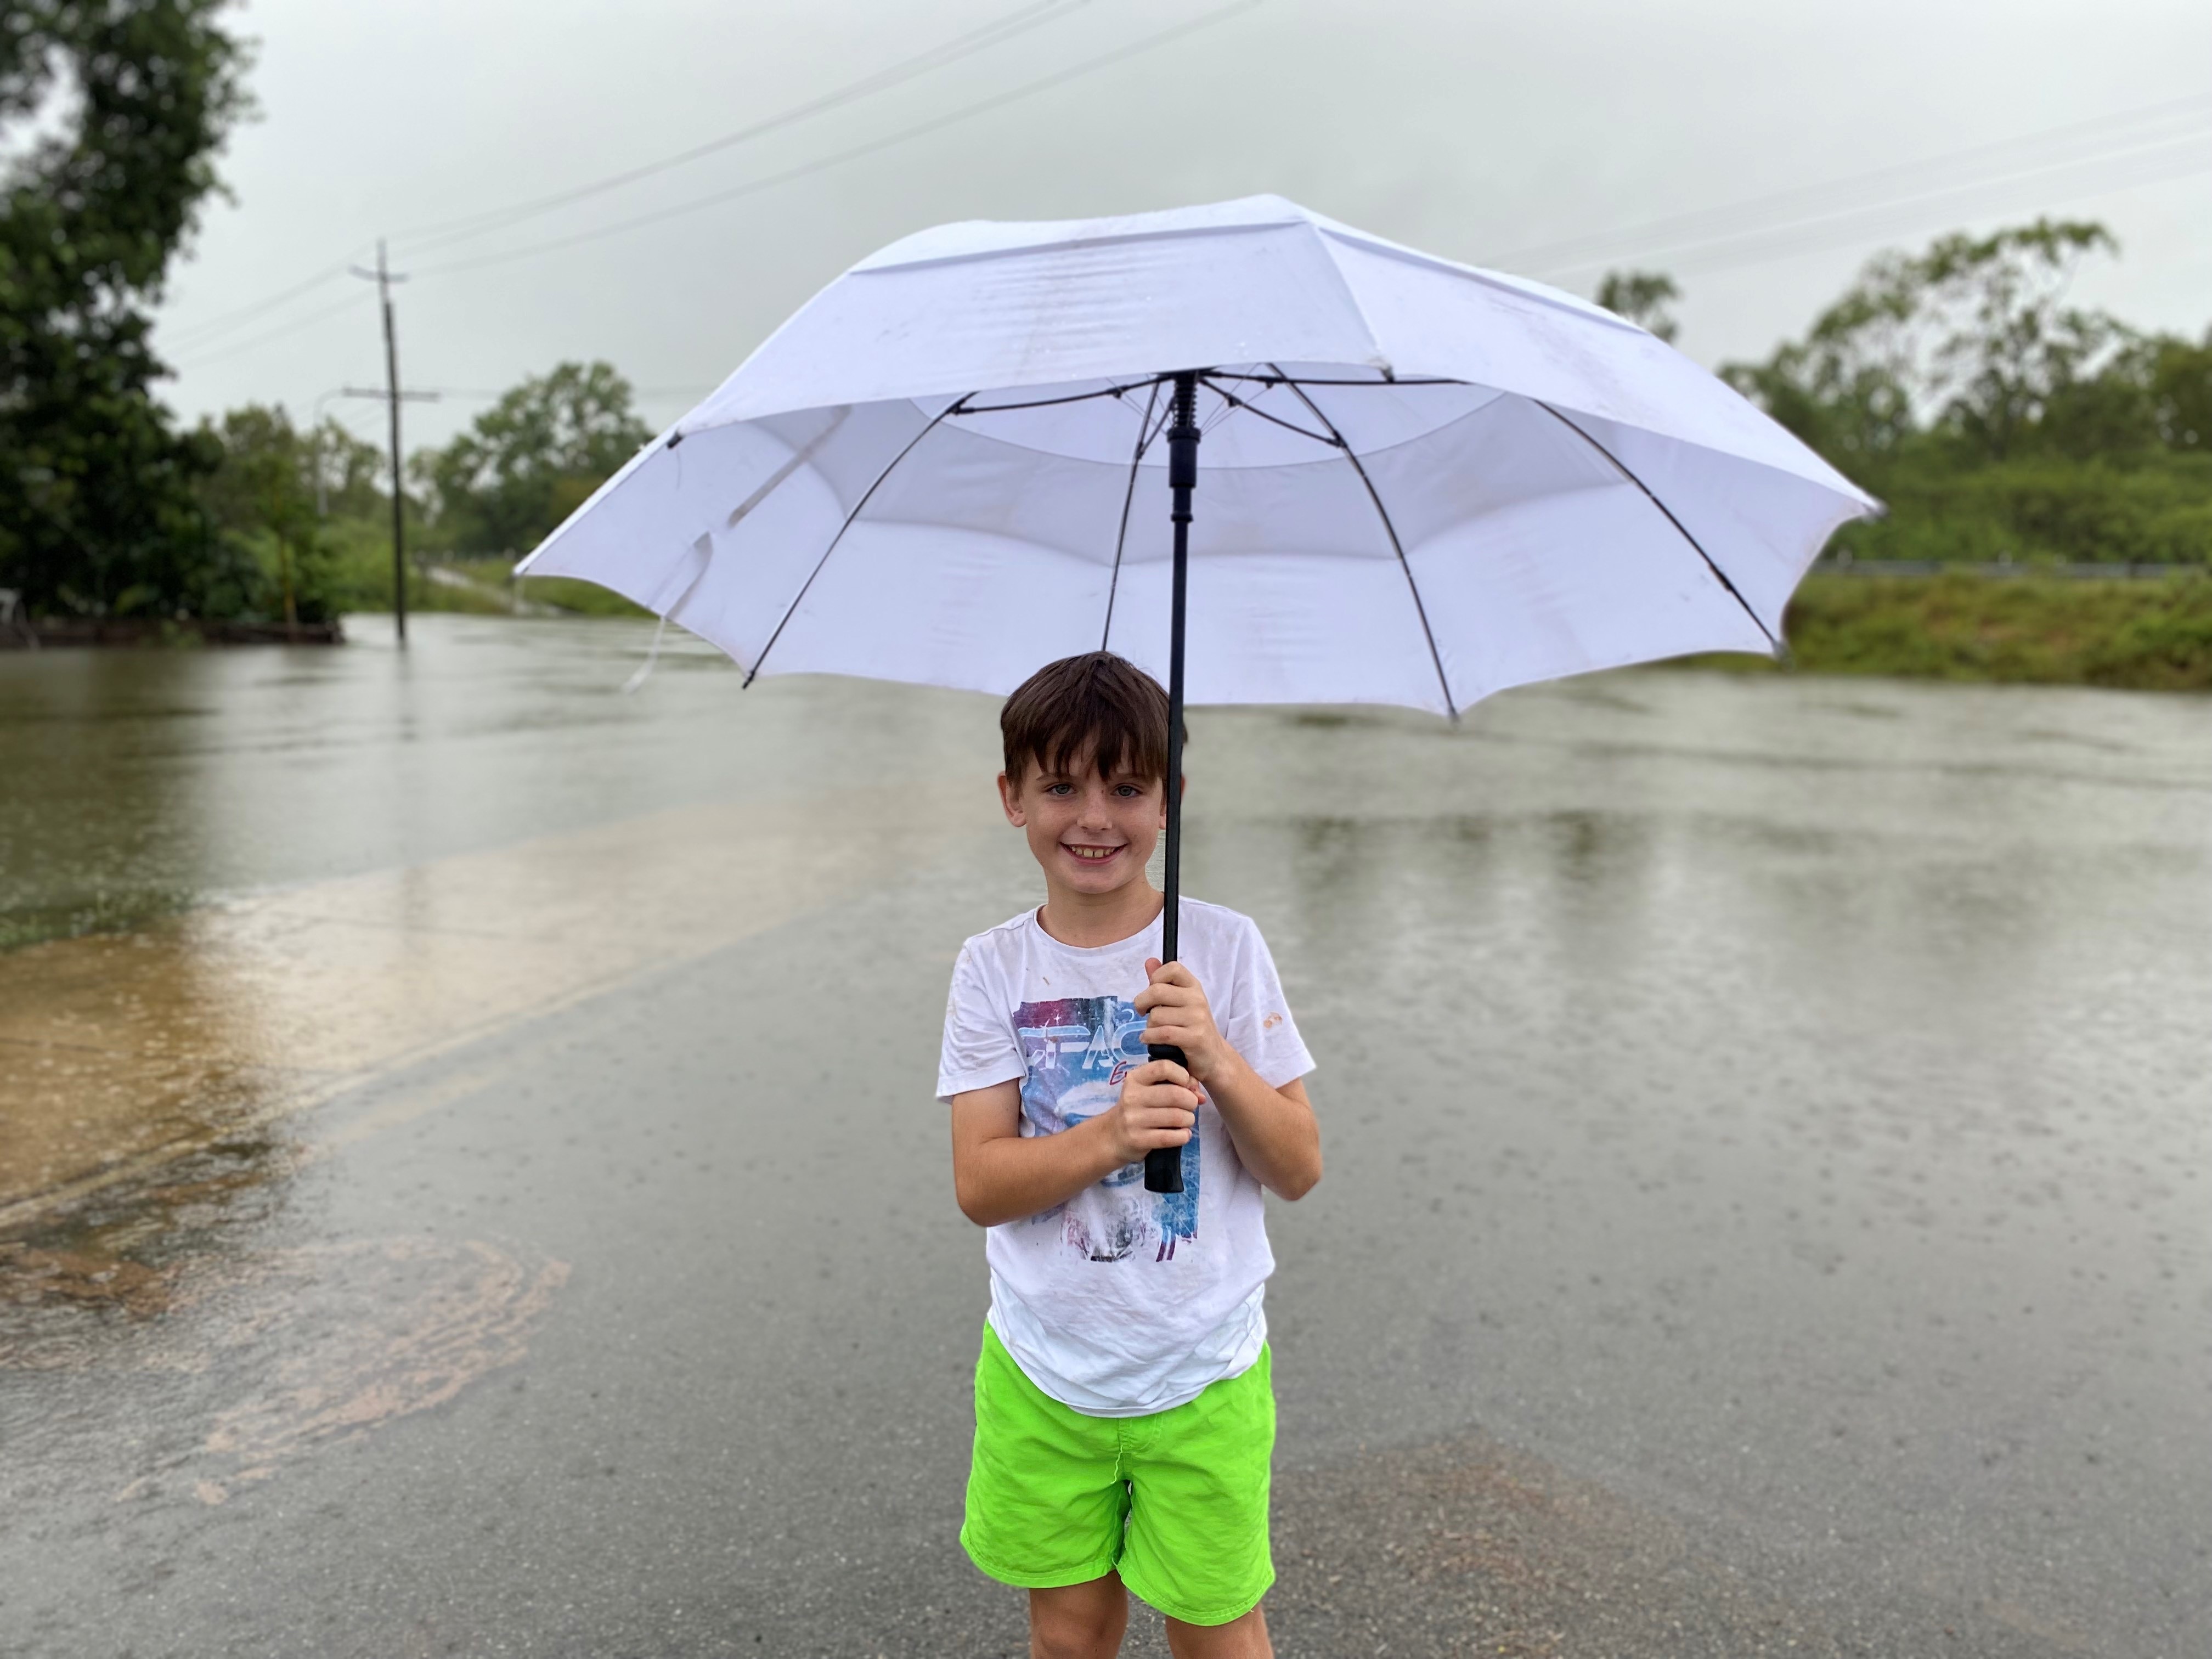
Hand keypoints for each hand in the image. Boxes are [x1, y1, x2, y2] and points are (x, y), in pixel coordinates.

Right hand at [1099, 1058, 1198, 1166]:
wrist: (1114, 1135)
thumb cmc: (1139, 1108)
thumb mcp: (1149, 1090)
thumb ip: (1175, 1085)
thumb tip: (1200, 1096)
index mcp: (1135, 1079)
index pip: (1163, 1067)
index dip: (1182, 1075)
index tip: (1186, 1084)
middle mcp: (1132, 1097)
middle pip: (1175, 1094)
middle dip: (1191, 1101)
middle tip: (1191, 1106)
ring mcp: (1133, 1119)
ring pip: (1176, 1117)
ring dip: (1189, 1119)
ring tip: (1186, 1120)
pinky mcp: (1138, 1139)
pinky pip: (1171, 1137)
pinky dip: (1183, 1136)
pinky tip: (1183, 1134)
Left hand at [1136, 958, 1226, 1082]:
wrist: (1213, 1057)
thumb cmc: (1192, 1028)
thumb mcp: (1180, 1002)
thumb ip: (1163, 983)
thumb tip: (1150, 961)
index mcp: (1193, 986)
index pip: (1172, 968)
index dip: (1155, 978)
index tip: (1151, 992)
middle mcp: (1197, 999)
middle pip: (1156, 991)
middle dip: (1142, 1003)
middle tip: (1142, 1012)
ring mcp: (1197, 1018)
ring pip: (1156, 1016)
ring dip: (1149, 1027)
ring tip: (1155, 1031)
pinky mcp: (1195, 1038)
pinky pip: (1162, 1033)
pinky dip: (1150, 1038)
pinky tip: (1150, 1039)